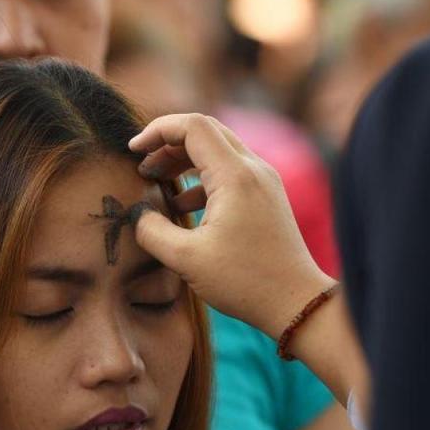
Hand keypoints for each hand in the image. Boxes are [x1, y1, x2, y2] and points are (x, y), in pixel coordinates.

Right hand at [129, 113, 336, 340]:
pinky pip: (229, 172)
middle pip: (206, 132)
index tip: (132, 151)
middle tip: (143, 167)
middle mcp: (254, 169)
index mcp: (235, 175)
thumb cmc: (245, 281)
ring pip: (218, 150)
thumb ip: (152, 231)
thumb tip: (137, 215)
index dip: (157, 131)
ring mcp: (264, 181)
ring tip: (157, 183)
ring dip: (184, 161)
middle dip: (168, 144)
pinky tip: (183, 206)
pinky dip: (202, 179)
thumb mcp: (187, 259)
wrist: (296, 302)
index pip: (193, 126)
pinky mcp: (266, 197)